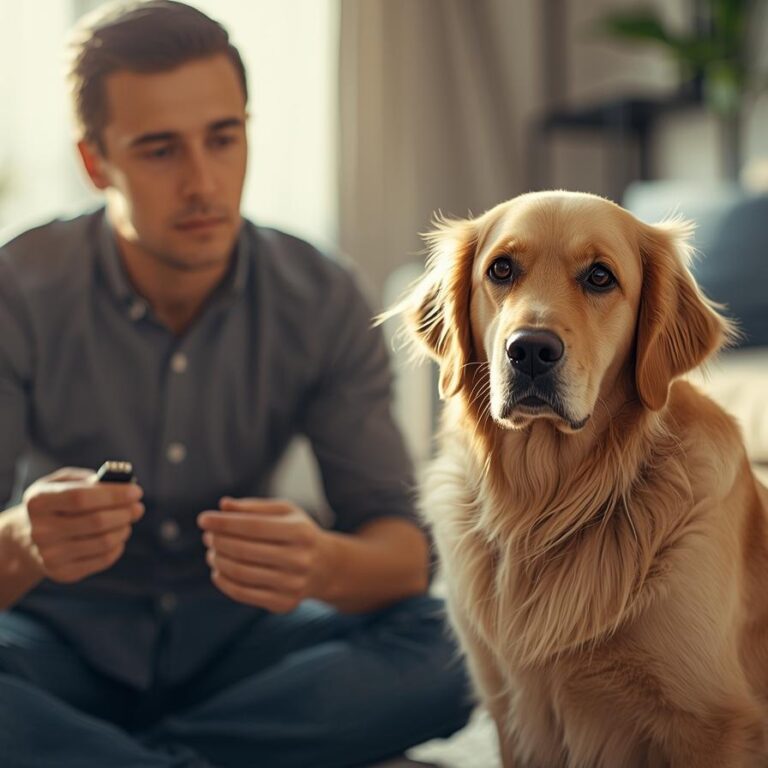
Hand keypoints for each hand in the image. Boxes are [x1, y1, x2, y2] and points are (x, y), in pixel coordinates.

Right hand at [23, 467, 143, 583]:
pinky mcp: (62, 573)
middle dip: (125, 512)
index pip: (80, 498)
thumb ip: (89, 479)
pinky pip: (103, 559)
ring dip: (124, 529)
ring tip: (127, 520)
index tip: (136, 492)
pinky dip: (118, 546)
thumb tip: (121, 485)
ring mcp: (50, 555)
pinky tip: (117, 536)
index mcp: (38, 502)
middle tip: (138, 507)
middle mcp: (40, 530)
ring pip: (104, 542)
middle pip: (96, 521)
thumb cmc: (55, 503)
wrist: (26, 538)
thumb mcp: (62, 482)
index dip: (114, 494)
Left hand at [198, 497, 334, 612]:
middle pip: (244, 550)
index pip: (253, 526)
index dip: (224, 522)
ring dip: (218, 561)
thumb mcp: (284, 512)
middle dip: (219, 541)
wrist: (325, 567)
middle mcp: (299, 559)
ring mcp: (292, 584)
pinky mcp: (284, 604)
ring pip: (241, 573)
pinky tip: (218, 571)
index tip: (203, 519)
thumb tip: (223, 506)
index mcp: (300, 532)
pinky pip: (244, 594)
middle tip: (207, 536)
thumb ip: (254, 507)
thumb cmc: (297, 532)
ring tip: (211, 552)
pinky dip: (224, 582)